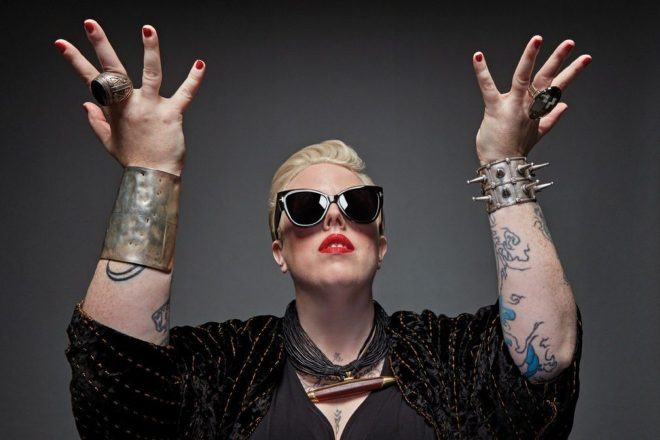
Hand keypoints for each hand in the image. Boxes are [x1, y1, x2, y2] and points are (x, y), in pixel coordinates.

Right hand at [55, 19, 205, 174]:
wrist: (153, 175)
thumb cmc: (133, 159)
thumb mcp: (109, 142)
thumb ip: (96, 122)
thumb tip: (86, 105)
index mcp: (113, 108)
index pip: (90, 80)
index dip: (75, 60)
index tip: (62, 43)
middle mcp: (130, 104)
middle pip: (114, 69)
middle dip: (101, 44)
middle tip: (90, 23)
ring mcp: (151, 107)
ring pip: (151, 73)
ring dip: (150, 50)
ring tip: (148, 29)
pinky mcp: (171, 114)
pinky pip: (185, 94)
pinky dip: (193, 79)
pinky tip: (200, 64)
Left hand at [472, 36, 590, 164]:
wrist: (502, 165)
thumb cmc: (515, 149)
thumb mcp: (537, 133)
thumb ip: (551, 118)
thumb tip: (564, 106)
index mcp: (538, 109)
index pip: (557, 86)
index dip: (572, 72)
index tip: (585, 58)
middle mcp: (528, 105)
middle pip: (546, 78)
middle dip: (558, 60)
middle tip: (570, 43)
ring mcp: (512, 106)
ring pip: (523, 77)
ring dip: (530, 57)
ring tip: (537, 39)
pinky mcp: (495, 108)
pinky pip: (488, 87)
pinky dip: (482, 71)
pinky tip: (478, 56)